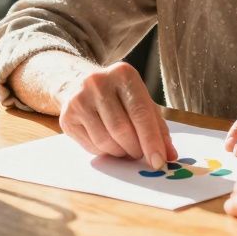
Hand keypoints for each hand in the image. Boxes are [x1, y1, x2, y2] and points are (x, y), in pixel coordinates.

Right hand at [57, 62, 177, 170]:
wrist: (78, 85)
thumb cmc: (118, 96)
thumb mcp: (141, 102)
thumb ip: (157, 127)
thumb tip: (169, 155)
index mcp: (123, 73)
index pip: (140, 112)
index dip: (151, 140)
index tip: (159, 161)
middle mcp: (98, 82)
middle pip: (122, 129)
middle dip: (135, 149)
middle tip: (140, 155)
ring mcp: (79, 99)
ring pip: (106, 141)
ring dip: (120, 152)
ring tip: (125, 148)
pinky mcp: (67, 116)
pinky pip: (91, 146)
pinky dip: (105, 152)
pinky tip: (108, 143)